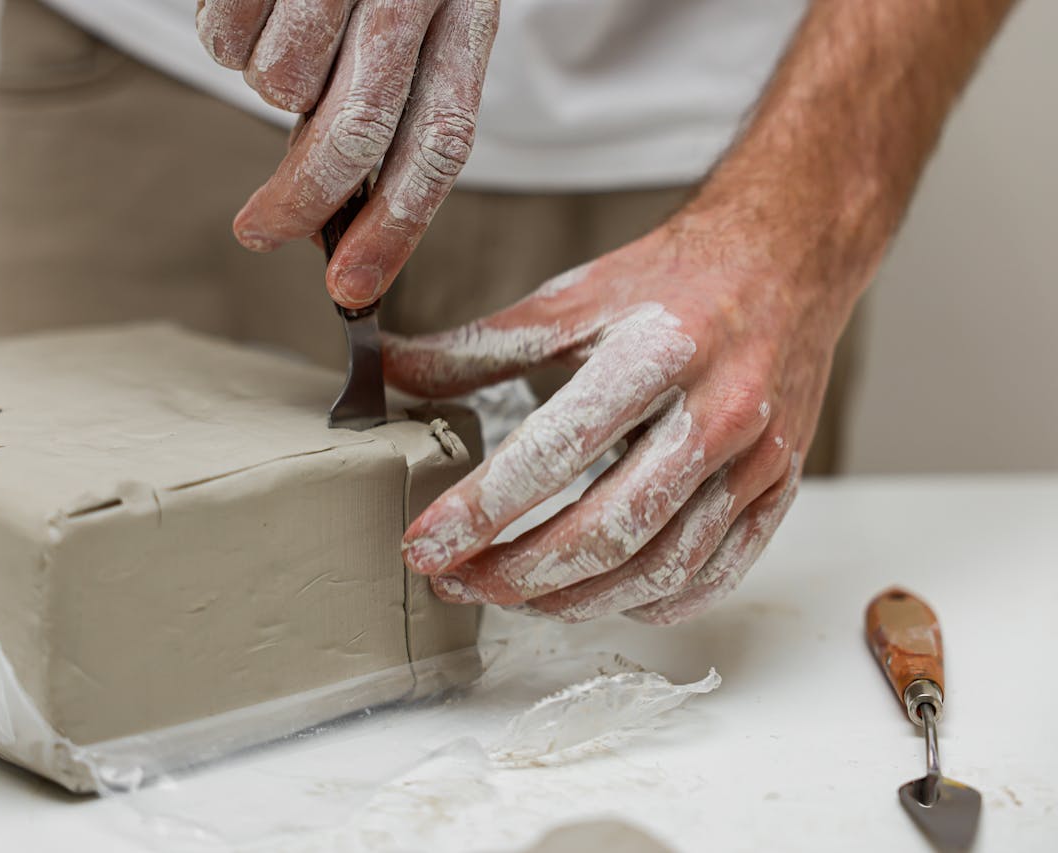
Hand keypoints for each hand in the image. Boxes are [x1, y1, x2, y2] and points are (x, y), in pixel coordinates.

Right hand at [197, 0, 499, 307]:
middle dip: (302, 198)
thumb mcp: (414, 11)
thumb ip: (380, 99)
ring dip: (270, 83)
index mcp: (463, 12)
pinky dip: (227, 36)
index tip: (353, 289)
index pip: (440, 140)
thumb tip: (329, 212)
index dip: (398, 226)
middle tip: (261, 233)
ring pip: (278, 85)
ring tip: (288, 25)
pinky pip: (224, 39)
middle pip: (354, 131)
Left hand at [384, 211, 850, 623]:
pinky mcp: (778, 491)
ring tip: (511, 596)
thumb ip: (480, 347)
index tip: (425, 544)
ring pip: (659, 567)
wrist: (788, 260)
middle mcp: (717, 413)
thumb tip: (391, 372)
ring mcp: (757, 460)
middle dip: (519, 573)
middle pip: (609, 528)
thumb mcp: (573, 299)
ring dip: (573, 599)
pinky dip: (646, 602)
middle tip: (456, 584)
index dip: (481, 508)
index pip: (555, 451)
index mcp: (658, 352)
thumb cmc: (676, 277)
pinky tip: (596, 596)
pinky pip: (712, 574)